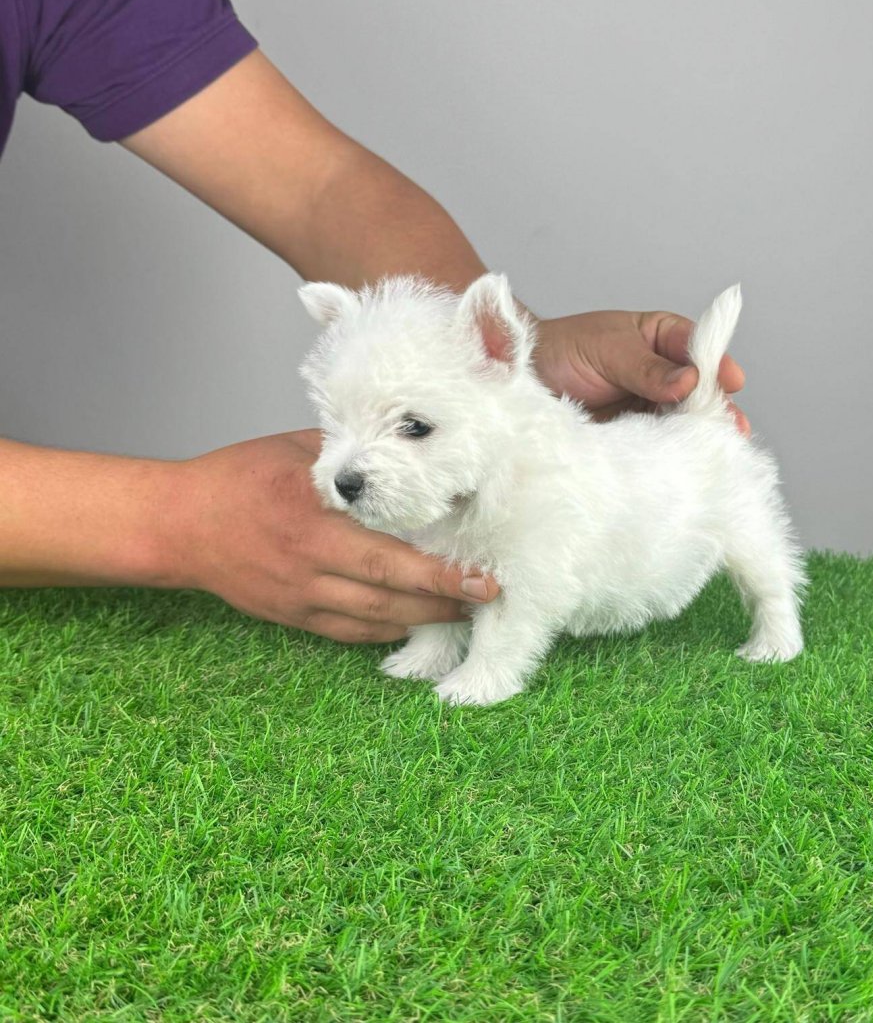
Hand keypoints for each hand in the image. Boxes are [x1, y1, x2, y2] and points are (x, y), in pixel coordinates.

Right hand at [170, 430, 498, 642]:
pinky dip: (385, 630)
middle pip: (388, 592)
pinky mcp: (291, 616)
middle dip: (444, 599)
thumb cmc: (237, 477)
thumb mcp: (295, 450)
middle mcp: (310, 563)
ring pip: (373, 619)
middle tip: (487, 595)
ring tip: (463, 611)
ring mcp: (300, 596)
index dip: (437, 571)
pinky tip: (414, 622)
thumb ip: (349, 458)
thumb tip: (401, 451)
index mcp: (314, 517)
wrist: (177, 524)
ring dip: (422, 618)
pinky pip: (347, 632)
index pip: (388, 553)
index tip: (479, 574)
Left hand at [531, 310, 749, 432]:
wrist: (523, 379)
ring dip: (699, 431)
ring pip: (685, 417)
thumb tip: (689, 380)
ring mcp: (651, 403)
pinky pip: (661, 440)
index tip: (732, 381)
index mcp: (661, 337)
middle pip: (700, 388)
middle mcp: (664, 371)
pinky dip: (674, 449)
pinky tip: (687, 458)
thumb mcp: (608, 350)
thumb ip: (647, 368)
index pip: (698, 347)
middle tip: (733, 425)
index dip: (717, 364)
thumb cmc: (563, 350)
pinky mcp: (636, 432)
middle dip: (717, 406)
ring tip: (719, 448)